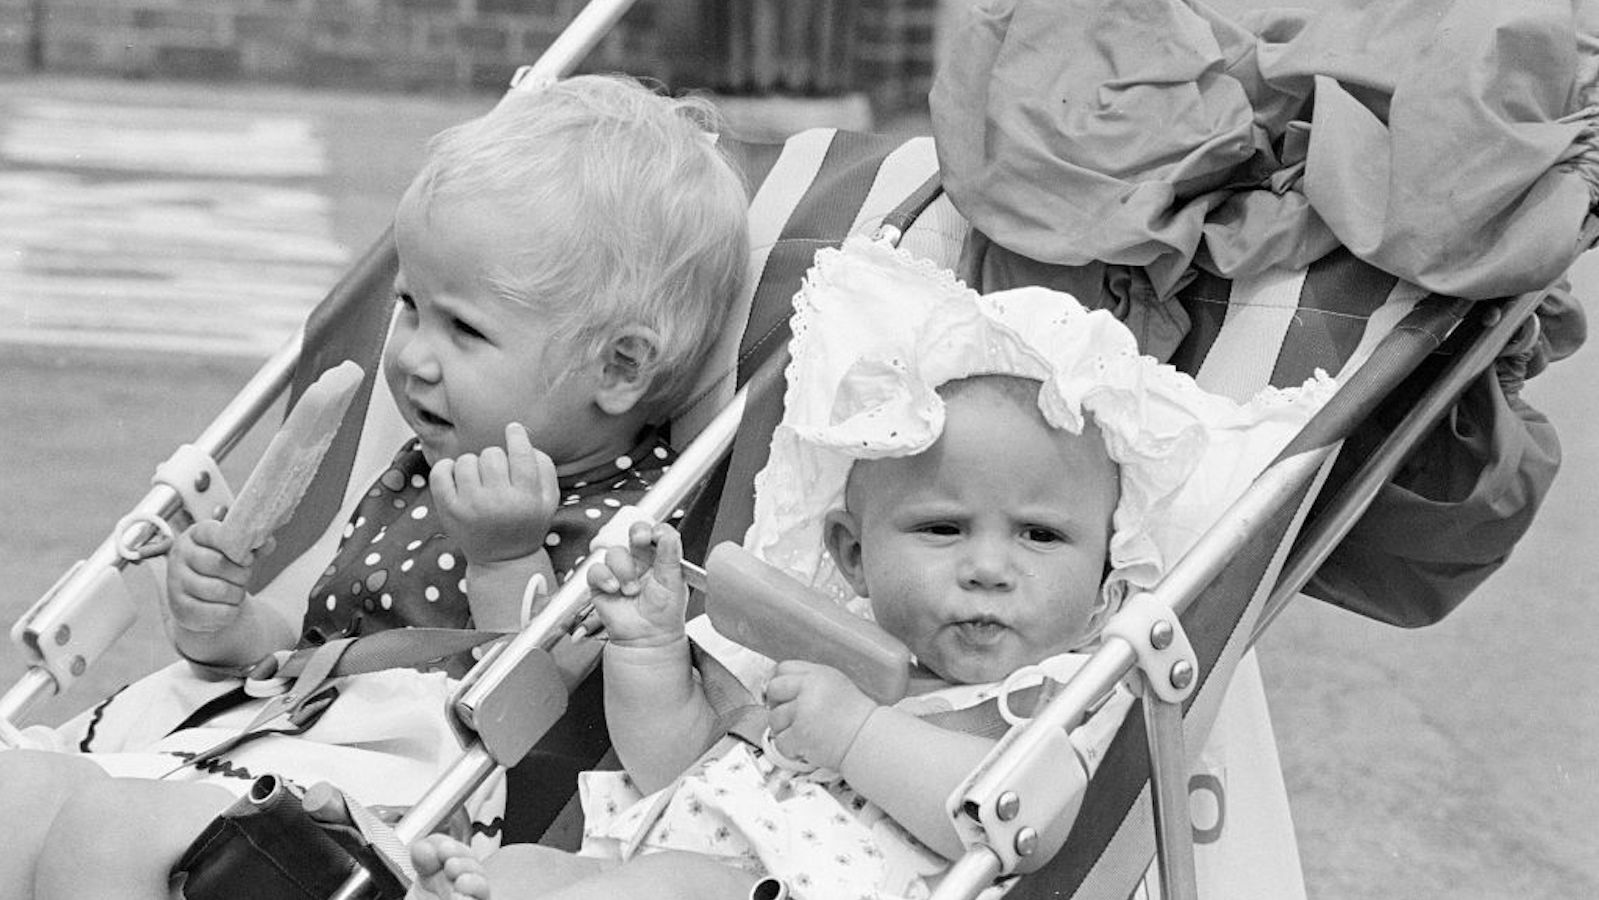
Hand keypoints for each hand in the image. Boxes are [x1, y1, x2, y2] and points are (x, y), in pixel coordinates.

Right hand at [165, 518, 260, 633]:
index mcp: (196, 534)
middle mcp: (180, 555)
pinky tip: (229, 607)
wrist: (207, 598)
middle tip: (244, 578)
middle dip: (241, 574)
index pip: (218, 534)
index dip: (240, 548)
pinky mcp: (180, 608)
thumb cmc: (228, 566)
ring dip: (237, 594)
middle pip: (217, 563)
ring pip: (218, 589)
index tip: (248, 559)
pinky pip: (217, 612)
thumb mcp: (241, 549)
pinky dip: (231, 612)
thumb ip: (255, 544)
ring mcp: (176, 582)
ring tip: (237, 592)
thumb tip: (267, 543)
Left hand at [431, 423, 557, 563]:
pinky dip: (446, 467)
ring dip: (473, 465)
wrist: (503, 560)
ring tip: (479, 481)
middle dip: (496, 459)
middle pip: (492, 454)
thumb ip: (544, 466)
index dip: (517, 436)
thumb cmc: (527, 523)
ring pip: (467, 460)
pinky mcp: (449, 510)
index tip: (513, 429)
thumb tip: (523, 436)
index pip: (521, 454)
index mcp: (527, 498)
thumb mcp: (549, 500)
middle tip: (497, 475)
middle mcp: (498, 502)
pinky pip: (441, 471)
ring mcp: (471, 506)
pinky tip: (457, 476)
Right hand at [586, 521, 687, 647]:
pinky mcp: (602, 583)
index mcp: (659, 557)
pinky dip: (604, 577)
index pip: (656, 533)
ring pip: (615, 552)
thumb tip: (669, 534)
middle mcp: (639, 560)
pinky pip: (596, 569)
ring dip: (624, 570)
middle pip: (635, 532)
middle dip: (638, 533)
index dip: (655, 530)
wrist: (648, 638)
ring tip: (632, 589)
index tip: (657, 535)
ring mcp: (620, 570)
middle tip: (641, 540)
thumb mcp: (674, 582)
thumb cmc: (664, 613)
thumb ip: (671, 556)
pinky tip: (614, 589)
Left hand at [764, 660, 876, 771]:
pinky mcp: (801, 735)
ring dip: (784, 730)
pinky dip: (790, 749)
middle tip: (790, 718)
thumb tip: (772, 690)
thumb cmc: (853, 716)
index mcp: (818, 674)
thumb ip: (807, 682)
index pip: (783, 668)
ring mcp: (803, 711)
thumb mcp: (834, 684)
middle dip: (776, 705)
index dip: (779, 683)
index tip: (782, 697)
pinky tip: (805, 748)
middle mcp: (809, 688)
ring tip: (804, 734)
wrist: (868, 741)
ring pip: (774, 718)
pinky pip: (780, 742)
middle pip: (773, 689)